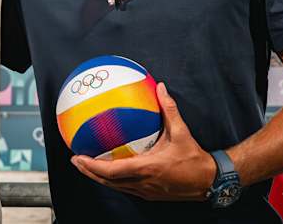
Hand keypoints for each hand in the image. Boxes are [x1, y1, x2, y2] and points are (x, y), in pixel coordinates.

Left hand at [71, 82, 217, 200]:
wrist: (208, 181)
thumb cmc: (194, 158)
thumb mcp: (182, 132)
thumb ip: (169, 109)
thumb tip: (161, 87)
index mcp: (146, 168)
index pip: (112, 171)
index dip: (92, 166)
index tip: (78, 156)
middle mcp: (142, 183)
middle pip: (107, 182)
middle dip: (88, 172)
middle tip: (75, 159)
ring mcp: (144, 191)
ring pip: (115, 187)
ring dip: (98, 177)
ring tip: (85, 165)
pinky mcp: (148, 194)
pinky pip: (124, 187)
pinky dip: (112, 180)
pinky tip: (108, 170)